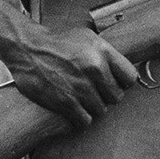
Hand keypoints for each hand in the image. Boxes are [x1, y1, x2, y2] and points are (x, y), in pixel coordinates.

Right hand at [1, 26, 138, 128]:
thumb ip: (107, 54)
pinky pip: (85, 120)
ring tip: (82, 98)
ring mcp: (81, 86)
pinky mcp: (66, 102)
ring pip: (101, 110)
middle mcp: (95, 68)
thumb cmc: (58, 43)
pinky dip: (80, 117)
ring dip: (93, 107)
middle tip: (95, 91)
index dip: (123, 83)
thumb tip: (123, 70)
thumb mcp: (88, 38)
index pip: (130, 78)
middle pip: (116, 97)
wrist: (28, 49)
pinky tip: (74, 108)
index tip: (115, 83)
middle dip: (106, 96)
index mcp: (103, 51)